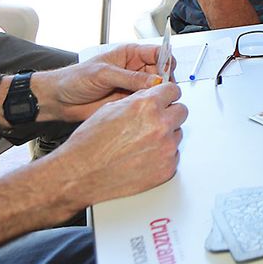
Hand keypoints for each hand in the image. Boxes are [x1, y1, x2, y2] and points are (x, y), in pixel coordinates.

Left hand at [33, 52, 160, 122]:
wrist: (58, 100)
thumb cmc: (74, 79)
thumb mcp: (103, 74)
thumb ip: (130, 78)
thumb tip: (155, 81)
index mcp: (129, 55)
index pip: (158, 53)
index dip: (167, 61)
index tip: (169, 72)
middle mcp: (134, 69)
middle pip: (161, 71)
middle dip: (165, 80)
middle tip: (163, 90)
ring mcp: (132, 86)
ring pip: (155, 89)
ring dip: (157, 95)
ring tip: (153, 101)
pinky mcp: (128, 102)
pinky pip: (145, 103)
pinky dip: (148, 107)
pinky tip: (145, 109)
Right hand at [41, 81, 186, 206]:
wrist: (80, 173)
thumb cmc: (89, 143)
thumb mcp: (111, 108)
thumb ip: (137, 100)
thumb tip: (151, 95)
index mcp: (147, 106)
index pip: (173, 90)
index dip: (167, 95)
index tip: (166, 99)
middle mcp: (160, 125)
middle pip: (181, 111)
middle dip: (169, 114)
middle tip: (155, 121)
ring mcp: (166, 148)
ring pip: (177, 134)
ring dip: (166, 136)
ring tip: (142, 143)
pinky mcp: (167, 168)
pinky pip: (174, 155)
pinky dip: (162, 155)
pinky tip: (143, 156)